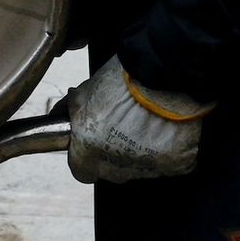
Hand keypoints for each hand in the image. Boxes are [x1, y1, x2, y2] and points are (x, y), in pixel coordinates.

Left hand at [67, 58, 207, 183]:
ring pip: (139, 168)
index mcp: (88, 149)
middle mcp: (116, 166)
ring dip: (140, 153)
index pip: (81, 170)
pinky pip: (168, 164)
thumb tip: (64, 116)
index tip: (93, 142)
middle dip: (114, 153)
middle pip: (111, 171)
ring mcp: (148, 168)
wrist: (166, 69)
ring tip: (146, 124)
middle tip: (123, 126)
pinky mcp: (176, 164)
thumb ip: (74, 111)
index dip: (86, 155)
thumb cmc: (126, 78)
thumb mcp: (87, 91)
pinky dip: (166, 151)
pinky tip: (165, 129)